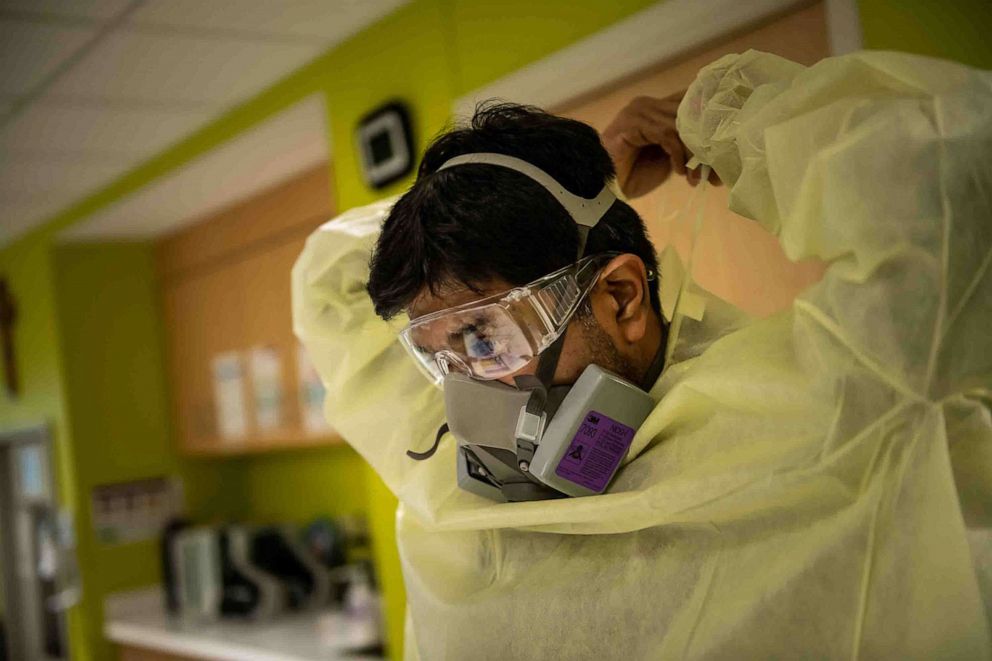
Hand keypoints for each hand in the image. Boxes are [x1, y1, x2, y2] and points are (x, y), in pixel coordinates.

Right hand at [601, 93, 719, 197]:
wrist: (602, 187)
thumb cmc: (632, 174)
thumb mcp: (667, 158)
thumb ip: (685, 146)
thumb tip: (716, 149)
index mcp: (656, 107)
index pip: (691, 102)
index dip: (709, 123)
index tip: (726, 149)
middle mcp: (648, 103)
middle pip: (689, 114)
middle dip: (705, 144)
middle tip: (717, 171)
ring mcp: (639, 111)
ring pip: (681, 124)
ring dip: (693, 153)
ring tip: (696, 175)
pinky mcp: (632, 123)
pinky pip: (666, 133)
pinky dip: (677, 154)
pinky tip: (678, 171)